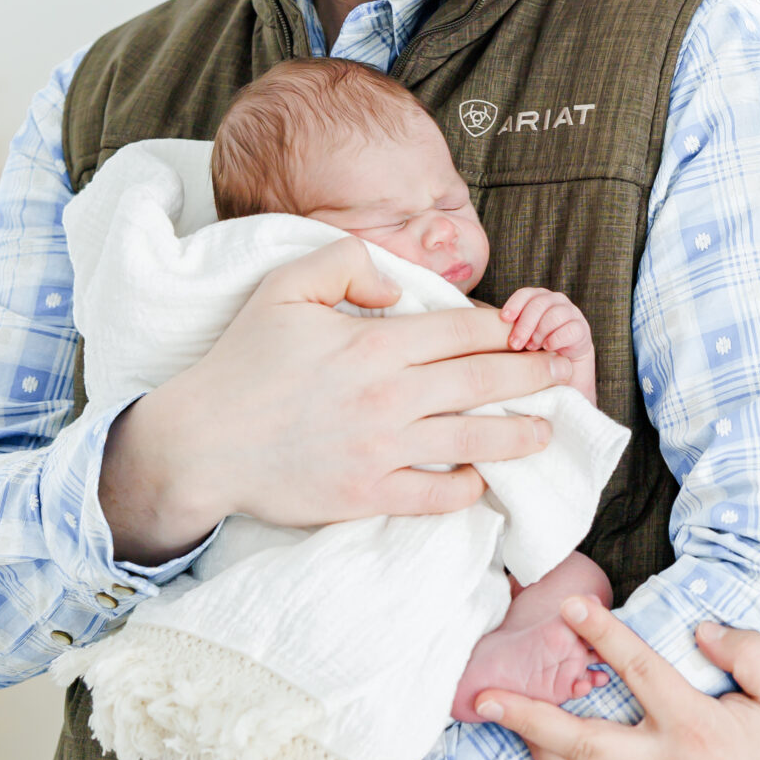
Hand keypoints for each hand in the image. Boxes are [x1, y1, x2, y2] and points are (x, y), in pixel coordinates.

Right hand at [99, 237, 572, 561]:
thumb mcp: (284, 287)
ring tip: (545, 432)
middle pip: (485, 381)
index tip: (515, 331)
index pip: (465, 331)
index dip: (500, 328)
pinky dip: (468, 487)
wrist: (200, 443)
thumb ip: (345, 264)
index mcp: (377, 343)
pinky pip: (438, 496)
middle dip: (531, 375)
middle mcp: (391, 396)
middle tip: (559, 373)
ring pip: (475, 440)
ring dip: (520, 434)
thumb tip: (396, 289)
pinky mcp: (370, 495)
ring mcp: (384, 450)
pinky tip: (482, 479)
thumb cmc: (242, 363)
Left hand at [475, 596, 759, 759]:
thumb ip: (747, 652)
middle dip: (529, 714)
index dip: (602, 634)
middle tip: (485, 694)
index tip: (569, 607)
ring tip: (499, 722)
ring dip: (531, 751)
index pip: (639, 669)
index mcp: (696, 724)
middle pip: (582, 738)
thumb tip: (701, 629)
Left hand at [498, 287, 595, 407]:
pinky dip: (557, 339)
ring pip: (555, 313)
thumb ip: (505, 332)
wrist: (560, 378)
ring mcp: (570, 315)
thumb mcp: (515, 343)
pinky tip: (549, 349)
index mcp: (536, 301)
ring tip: (533, 348)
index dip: (515, 304)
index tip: (504, 319)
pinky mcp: (582, 331)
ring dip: (541, 332)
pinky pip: (571, 328)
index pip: (525, 294)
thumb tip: (482, 329)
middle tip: (516, 344)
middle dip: (525, 324)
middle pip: (538, 303)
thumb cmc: (532, 359)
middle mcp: (554, 303)